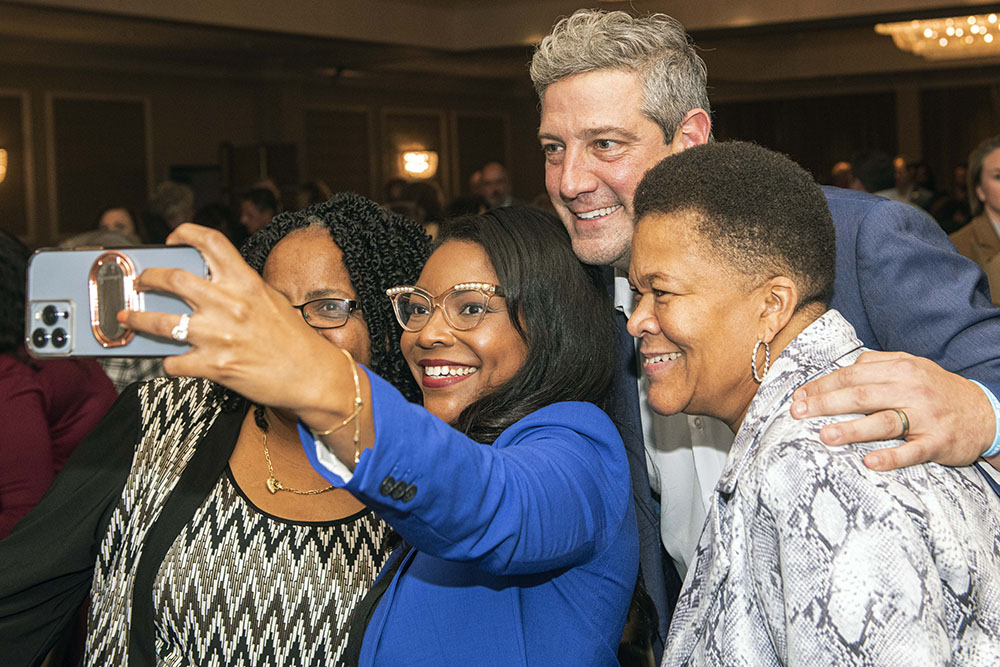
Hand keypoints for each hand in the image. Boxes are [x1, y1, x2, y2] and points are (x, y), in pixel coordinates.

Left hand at [117, 224, 340, 414]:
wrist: (313, 376)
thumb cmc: (295, 339)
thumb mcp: (271, 301)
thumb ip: (240, 290)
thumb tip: (206, 287)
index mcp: (245, 282)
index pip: (210, 242)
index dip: (185, 233)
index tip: (172, 239)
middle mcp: (229, 304)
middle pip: (171, 278)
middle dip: (147, 278)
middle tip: (140, 281)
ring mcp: (219, 336)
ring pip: (160, 322)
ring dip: (137, 318)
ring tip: (128, 316)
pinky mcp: (214, 366)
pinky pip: (174, 362)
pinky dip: (169, 362)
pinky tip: (173, 361)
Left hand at [789, 351, 995, 470]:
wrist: (986, 412)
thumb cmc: (937, 390)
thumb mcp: (912, 367)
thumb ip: (877, 365)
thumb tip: (840, 371)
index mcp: (901, 368)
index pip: (853, 374)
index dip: (823, 385)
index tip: (799, 396)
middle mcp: (911, 389)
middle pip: (861, 395)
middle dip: (825, 404)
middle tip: (798, 414)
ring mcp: (925, 417)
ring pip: (884, 421)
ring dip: (852, 429)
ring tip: (824, 436)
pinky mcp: (938, 442)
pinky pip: (912, 451)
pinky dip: (891, 458)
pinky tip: (870, 462)